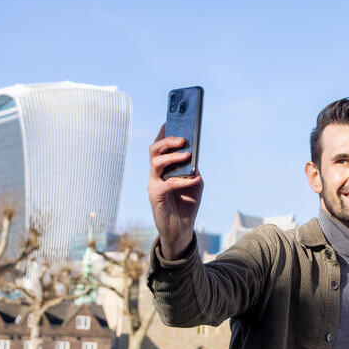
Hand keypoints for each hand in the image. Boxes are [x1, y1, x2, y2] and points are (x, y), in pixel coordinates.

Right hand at [148, 125, 203, 258]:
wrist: (181, 228)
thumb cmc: (187, 202)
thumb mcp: (195, 182)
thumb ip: (193, 168)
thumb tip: (193, 155)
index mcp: (164, 167)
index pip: (160, 145)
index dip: (164, 132)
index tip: (171, 120)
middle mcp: (156, 173)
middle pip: (154, 150)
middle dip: (167, 141)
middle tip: (183, 139)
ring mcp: (154, 183)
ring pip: (156, 162)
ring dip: (172, 156)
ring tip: (187, 154)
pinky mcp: (155, 196)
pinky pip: (167, 184)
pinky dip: (182, 181)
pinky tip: (194, 179)